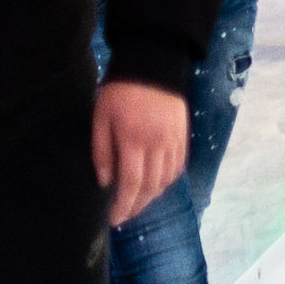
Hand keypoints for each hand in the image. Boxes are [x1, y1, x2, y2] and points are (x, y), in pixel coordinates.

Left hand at [94, 77, 185, 227]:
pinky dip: (167, 181)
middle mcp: (158, 144)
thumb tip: (106, 181)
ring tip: (138, 203)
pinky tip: (156, 185)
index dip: (123, 205)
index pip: (131, 182)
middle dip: (137, 205)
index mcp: (134, 139)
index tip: (114, 219)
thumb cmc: (120, 91)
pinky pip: (178, 166)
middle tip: (124, 216)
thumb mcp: (101, 118)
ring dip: (152, 196)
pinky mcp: (183, 135)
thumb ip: (102, 151)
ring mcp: (174, 140)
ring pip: (166, 179)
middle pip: (151, 186)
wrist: (153, 64)